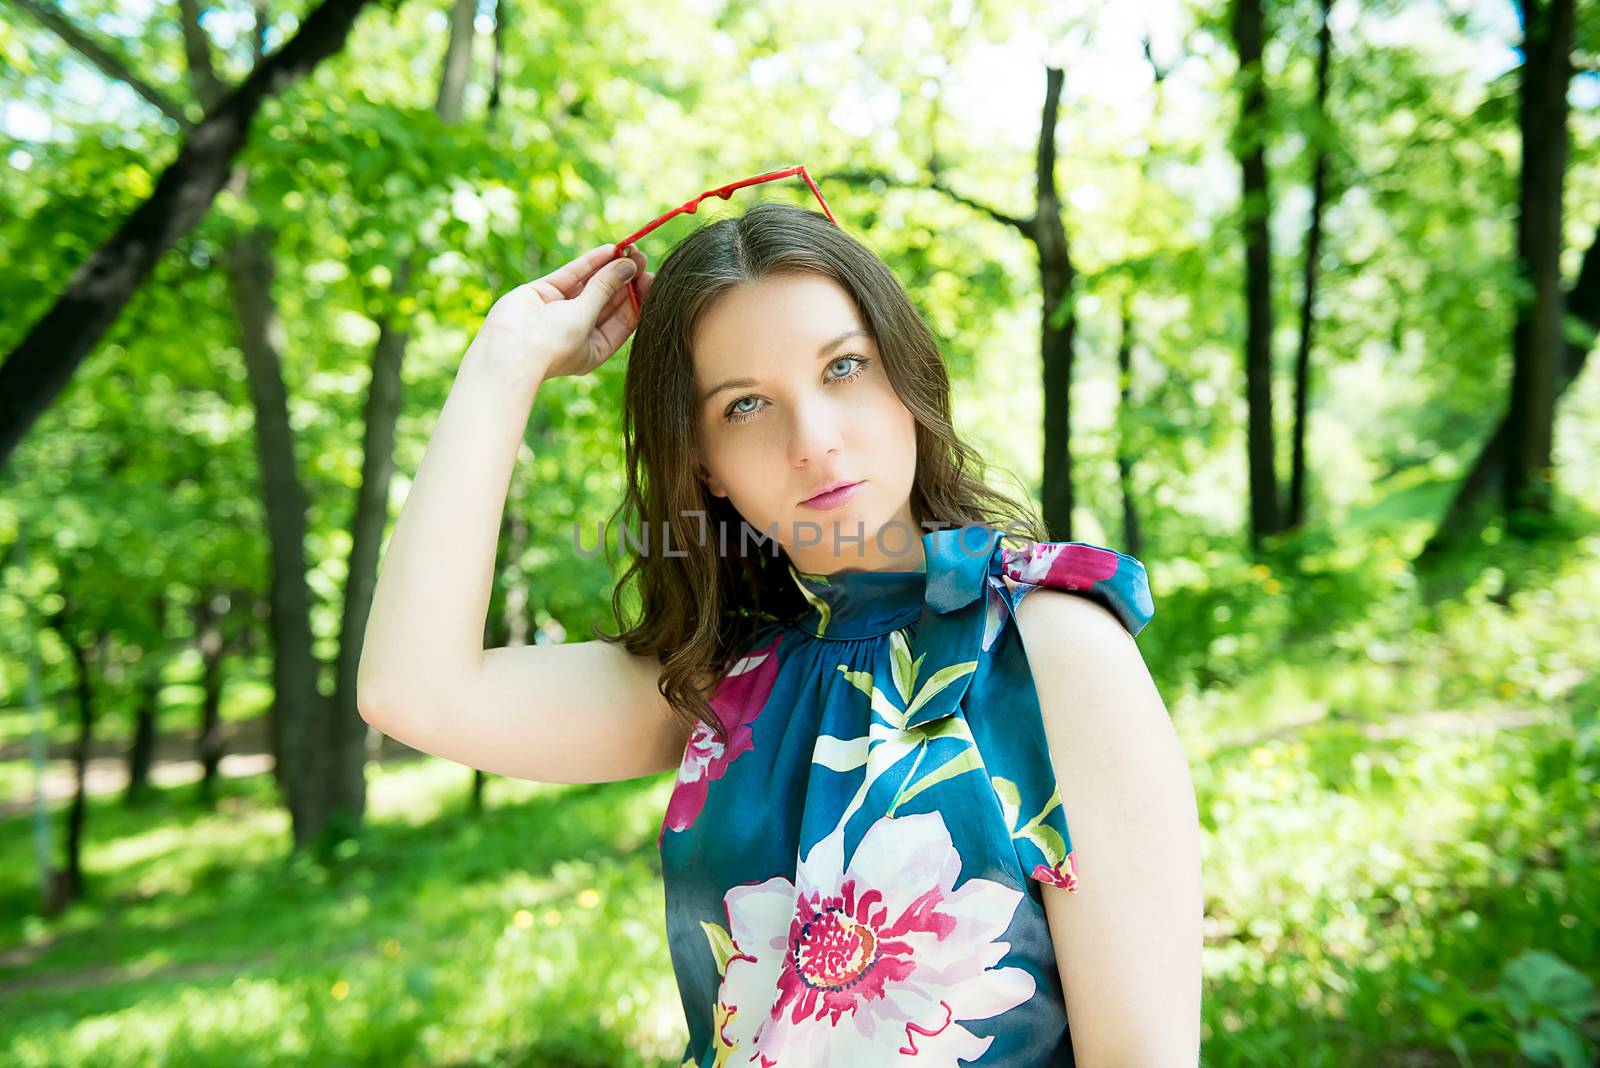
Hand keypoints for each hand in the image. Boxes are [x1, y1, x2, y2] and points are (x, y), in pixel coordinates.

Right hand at [465, 242, 653, 383]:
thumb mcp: (586, 317)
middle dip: (626, 278)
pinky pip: (572, 275)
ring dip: (610, 267)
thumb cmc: (553, 346)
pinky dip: (589, 262)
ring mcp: (561, 310)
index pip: (625, 319)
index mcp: (596, 347)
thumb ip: (606, 288)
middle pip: (610, 299)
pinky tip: (608, 250)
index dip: (639, 297)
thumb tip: (629, 266)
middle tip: (641, 257)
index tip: (652, 278)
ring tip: (629, 249)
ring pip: (592, 284)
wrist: (508, 351)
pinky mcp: (544, 293)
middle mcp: (580, 329)